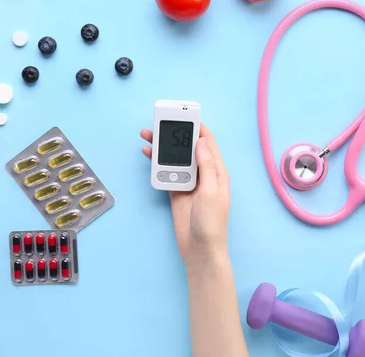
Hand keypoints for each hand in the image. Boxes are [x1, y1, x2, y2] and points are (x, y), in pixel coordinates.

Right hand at [140, 123, 229, 266]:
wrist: (200, 249)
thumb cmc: (211, 222)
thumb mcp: (211, 191)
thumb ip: (206, 165)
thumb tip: (201, 141)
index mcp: (216, 171)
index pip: (207, 143)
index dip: (197, 127)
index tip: (184, 115)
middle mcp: (203, 174)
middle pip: (188, 148)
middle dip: (174, 135)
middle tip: (159, 123)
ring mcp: (189, 182)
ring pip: (175, 159)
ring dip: (162, 147)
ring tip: (147, 135)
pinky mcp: (176, 191)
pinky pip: (166, 172)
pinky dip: (157, 163)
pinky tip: (148, 154)